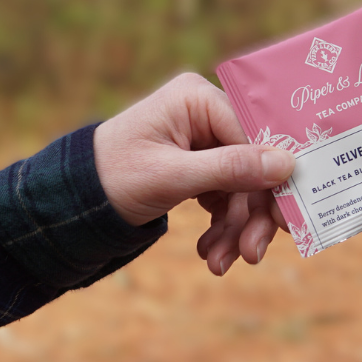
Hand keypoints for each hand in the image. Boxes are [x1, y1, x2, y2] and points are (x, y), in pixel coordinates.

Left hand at [93, 73, 293, 275]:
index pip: (255, 136)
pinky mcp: (201, 164)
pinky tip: (211, 253)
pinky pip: (227, 195)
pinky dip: (223, 226)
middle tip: (252, 254)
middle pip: (253, 165)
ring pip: (244, 186)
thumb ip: (230, 169)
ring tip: (220, 263)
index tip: (285, 220)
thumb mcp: (171, 177)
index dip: (273, 179)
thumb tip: (288, 163)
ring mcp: (204, 139)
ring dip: (237, 229)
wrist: (73, 203)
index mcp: (197, 98)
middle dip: (252, 215)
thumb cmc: (112, 177)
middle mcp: (205, 112)